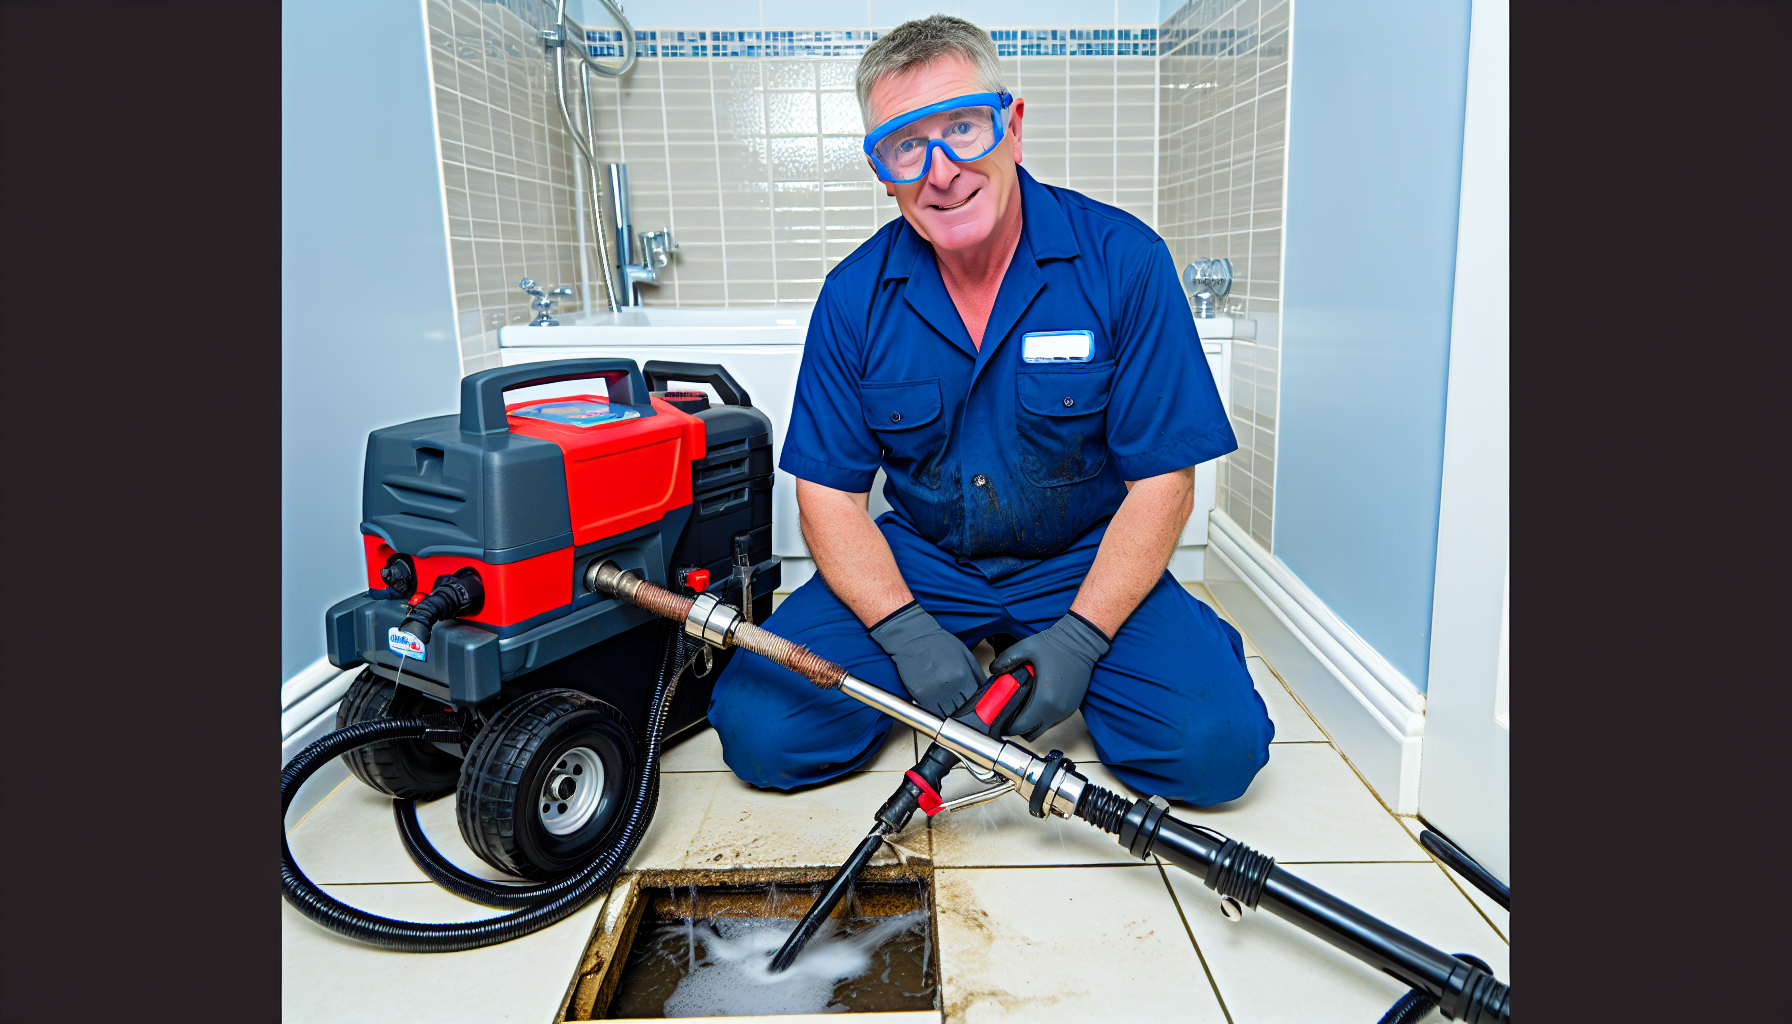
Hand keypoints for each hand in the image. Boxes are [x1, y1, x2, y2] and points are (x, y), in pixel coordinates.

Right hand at [867, 602, 984, 717]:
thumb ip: (977, 675)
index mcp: (963, 676)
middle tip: (957, 703)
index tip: (970, 704)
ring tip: (945, 701)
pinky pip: (931, 710)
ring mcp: (934, 692)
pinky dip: (934, 710)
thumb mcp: (965, 655)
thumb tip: (985, 693)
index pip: (974, 702)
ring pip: (946, 714)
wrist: (913, 638)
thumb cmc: (939, 644)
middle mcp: (950, 686)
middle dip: (960, 709)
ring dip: (947, 711)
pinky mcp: (919, 694)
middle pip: (960, 710)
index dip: (972, 705)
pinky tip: (935, 701)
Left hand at [991, 613, 1110, 739]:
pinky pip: (1053, 720)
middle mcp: (1056, 710)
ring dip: (1032, 723)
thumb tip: (993, 669)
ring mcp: (1066, 710)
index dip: (1007, 727)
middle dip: (1019, 728)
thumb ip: (1006, 659)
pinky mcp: (1072, 706)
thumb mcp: (1026, 647)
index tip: (1000, 720)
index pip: (1021, 727)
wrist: (1082, 642)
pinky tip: (1036, 702)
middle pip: (1032, 733)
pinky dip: (1043, 717)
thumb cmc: (1055, 645)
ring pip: (1044, 728)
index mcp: (1044, 700)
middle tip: (1009, 714)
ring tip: (1022, 708)